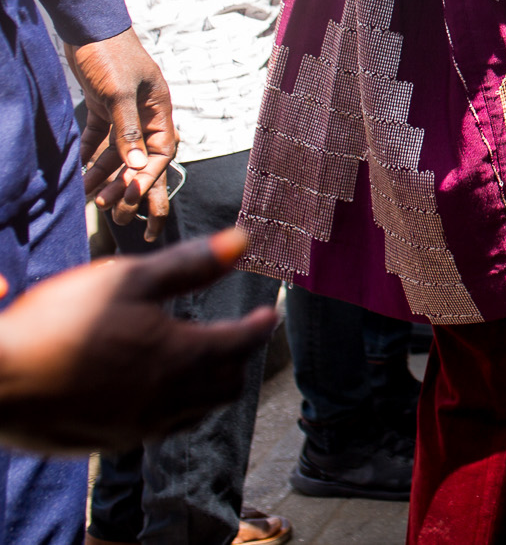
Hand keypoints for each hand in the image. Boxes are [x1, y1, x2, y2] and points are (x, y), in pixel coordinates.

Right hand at [0, 229, 275, 452]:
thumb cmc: (59, 322)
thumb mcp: (128, 278)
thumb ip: (190, 263)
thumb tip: (244, 241)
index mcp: (180, 356)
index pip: (241, 343)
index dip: (259, 326)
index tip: (268, 314)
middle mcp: (167, 398)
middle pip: (226, 384)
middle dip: (238, 358)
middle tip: (238, 337)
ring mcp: (138, 426)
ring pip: (195, 411)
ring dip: (209, 387)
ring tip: (204, 364)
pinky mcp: (110, 441)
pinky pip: (160, 429)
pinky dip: (175, 409)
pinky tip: (157, 392)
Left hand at [71, 28, 177, 239]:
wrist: (87, 25)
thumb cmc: (109, 55)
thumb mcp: (118, 92)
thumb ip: (127, 130)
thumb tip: (136, 168)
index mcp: (159, 109)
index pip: (161, 151)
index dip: (148, 176)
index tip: (130, 196)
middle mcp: (145, 114)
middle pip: (143, 158)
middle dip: (132, 187)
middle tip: (118, 215)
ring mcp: (124, 112)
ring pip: (118, 154)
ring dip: (106, 176)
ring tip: (91, 200)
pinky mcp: (103, 109)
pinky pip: (100, 142)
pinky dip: (91, 159)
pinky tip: (80, 176)